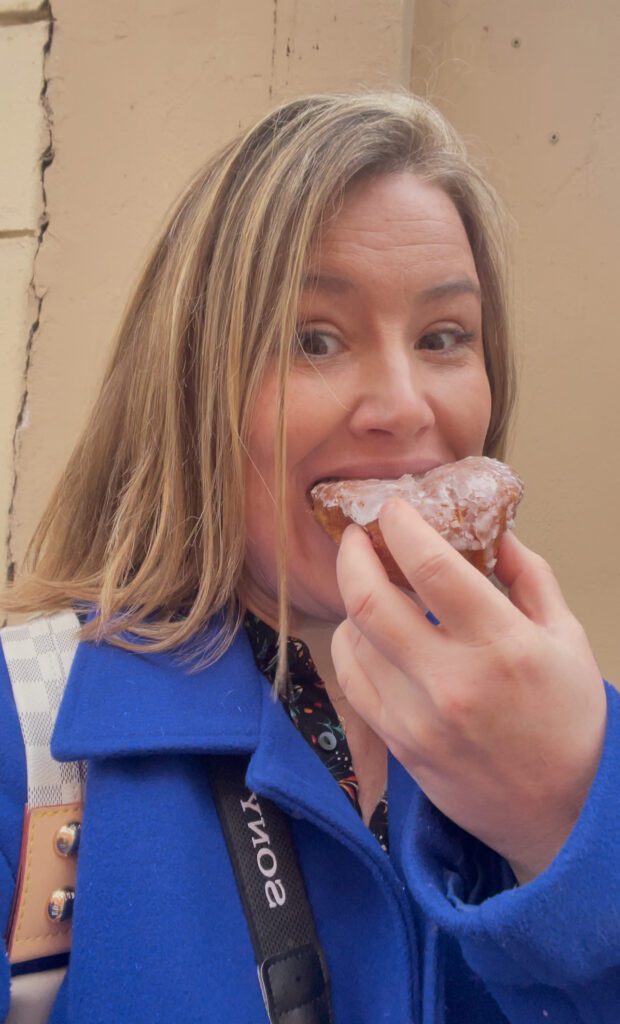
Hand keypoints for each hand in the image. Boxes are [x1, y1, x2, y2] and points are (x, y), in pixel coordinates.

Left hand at [331, 499, 606, 882]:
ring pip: (352, 641)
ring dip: (351, 601)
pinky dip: (351, 647)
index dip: (401, 527)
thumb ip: (530, 577)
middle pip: (370, 601)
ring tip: (367, 585)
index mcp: (502, 646)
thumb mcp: (567, 638)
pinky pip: (353, 682)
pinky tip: (366, 634)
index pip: (432, 568)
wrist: (563, 816)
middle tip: (358, 538)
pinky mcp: (399, 746)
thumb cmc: (571, 724)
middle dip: (354, 556)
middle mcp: (452, 681)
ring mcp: (418, 719)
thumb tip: (497, 533)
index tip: (393, 509)